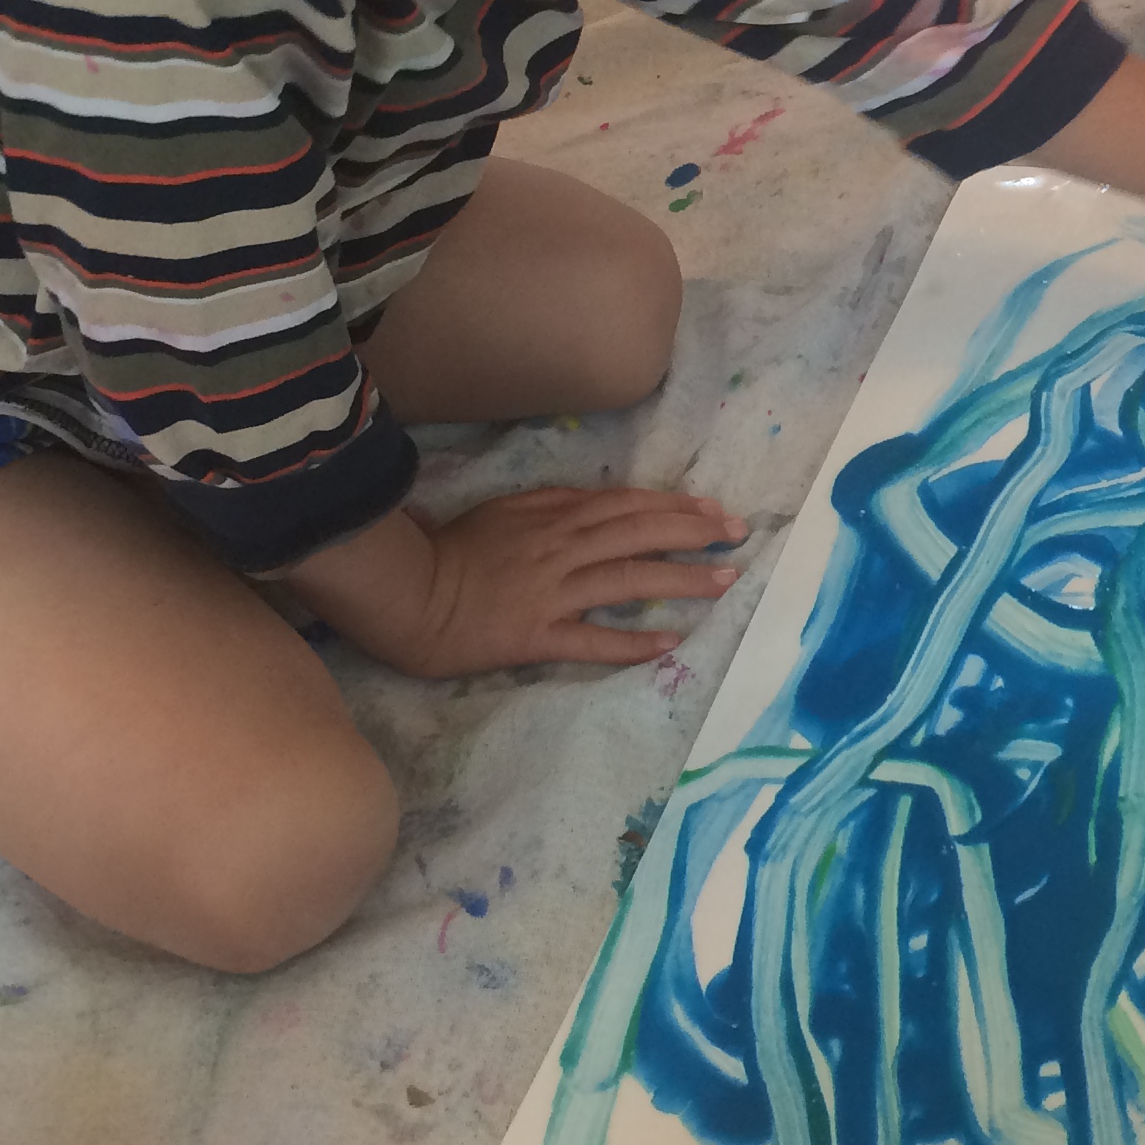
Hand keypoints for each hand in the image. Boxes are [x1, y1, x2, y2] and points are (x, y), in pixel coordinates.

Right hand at [306, 488, 745, 678]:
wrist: (405, 594)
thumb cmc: (447, 551)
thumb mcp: (501, 510)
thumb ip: (549, 502)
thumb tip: (594, 501)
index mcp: (551, 517)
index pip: (626, 505)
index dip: (674, 506)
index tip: (713, 510)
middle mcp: (560, 549)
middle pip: (639, 534)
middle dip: (693, 533)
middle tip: (738, 536)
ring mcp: (551, 593)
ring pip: (628, 581)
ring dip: (680, 580)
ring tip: (723, 581)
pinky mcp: (535, 635)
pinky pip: (593, 640)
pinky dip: (633, 642)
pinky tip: (670, 643)